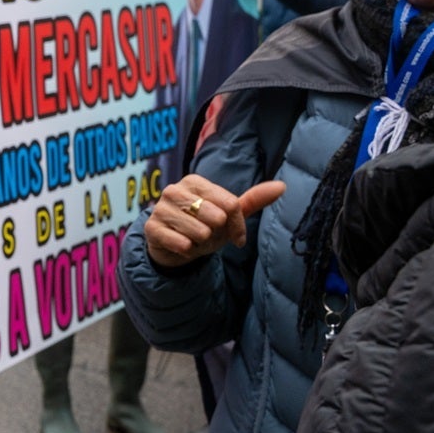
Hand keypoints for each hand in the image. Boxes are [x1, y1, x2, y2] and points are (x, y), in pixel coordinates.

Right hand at [144, 174, 285, 268]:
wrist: (175, 247)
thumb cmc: (205, 226)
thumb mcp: (229, 215)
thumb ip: (253, 200)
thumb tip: (282, 186)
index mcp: (195, 182)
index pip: (231, 204)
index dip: (237, 226)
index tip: (236, 236)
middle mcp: (175, 190)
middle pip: (217, 217)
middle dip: (217, 233)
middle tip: (207, 234)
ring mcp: (160, 208)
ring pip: (200, 232)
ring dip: (201, 242)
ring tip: (193, 238)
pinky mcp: (152, 228)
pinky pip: (182, 244)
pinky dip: (187, 250)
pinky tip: (182, 246)